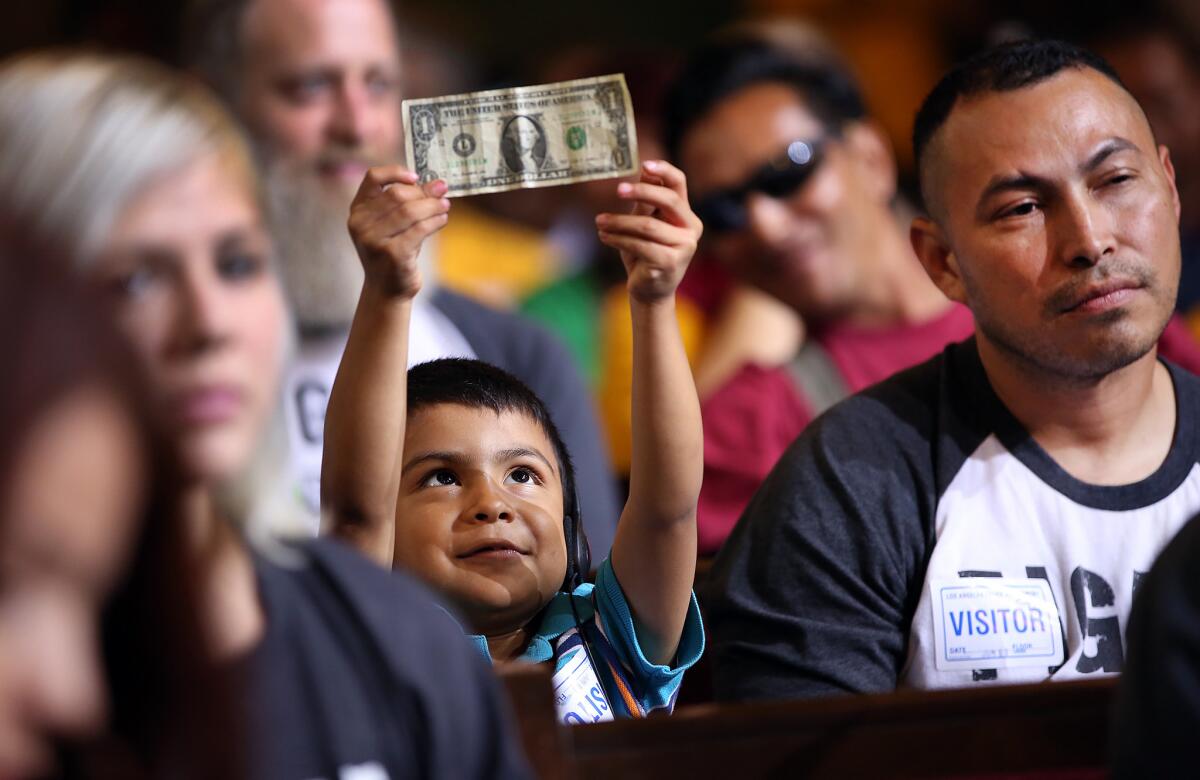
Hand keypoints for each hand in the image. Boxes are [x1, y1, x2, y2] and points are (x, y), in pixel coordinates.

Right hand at [347, 166, 450, 299]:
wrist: (386, 289)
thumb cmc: (392, 251)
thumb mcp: (396, 224)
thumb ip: (411, 202)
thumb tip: (439, 184)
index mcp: (358, 210)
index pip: (373, 178)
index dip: (395, 172)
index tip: (416, 177)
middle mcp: (360, 223)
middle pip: (398, 194)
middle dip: (424, 193)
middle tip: (442, 194)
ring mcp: (374, 239)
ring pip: (410, 211)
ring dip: (433, 206)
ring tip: (445, 206)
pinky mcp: (392, 253)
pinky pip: (419, 229)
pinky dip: (435, 221)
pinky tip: (442, 219)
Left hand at [595, 160, 702, 303]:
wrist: (650, 291)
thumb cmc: (646, 254)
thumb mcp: (645, 223)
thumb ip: (647, 201)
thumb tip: (645, 169)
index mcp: (686, 215)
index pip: (679, 184)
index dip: (664, 170)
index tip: (644, 164)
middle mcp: (691, 229)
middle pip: (669, 200)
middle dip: (642, 192)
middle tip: (618, 189)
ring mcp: (684, 247)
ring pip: (647, 226)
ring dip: (619, 222)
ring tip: (600, 221)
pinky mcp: (670, 262)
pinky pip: (640, 245)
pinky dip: (618, 239)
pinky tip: (604, 236)